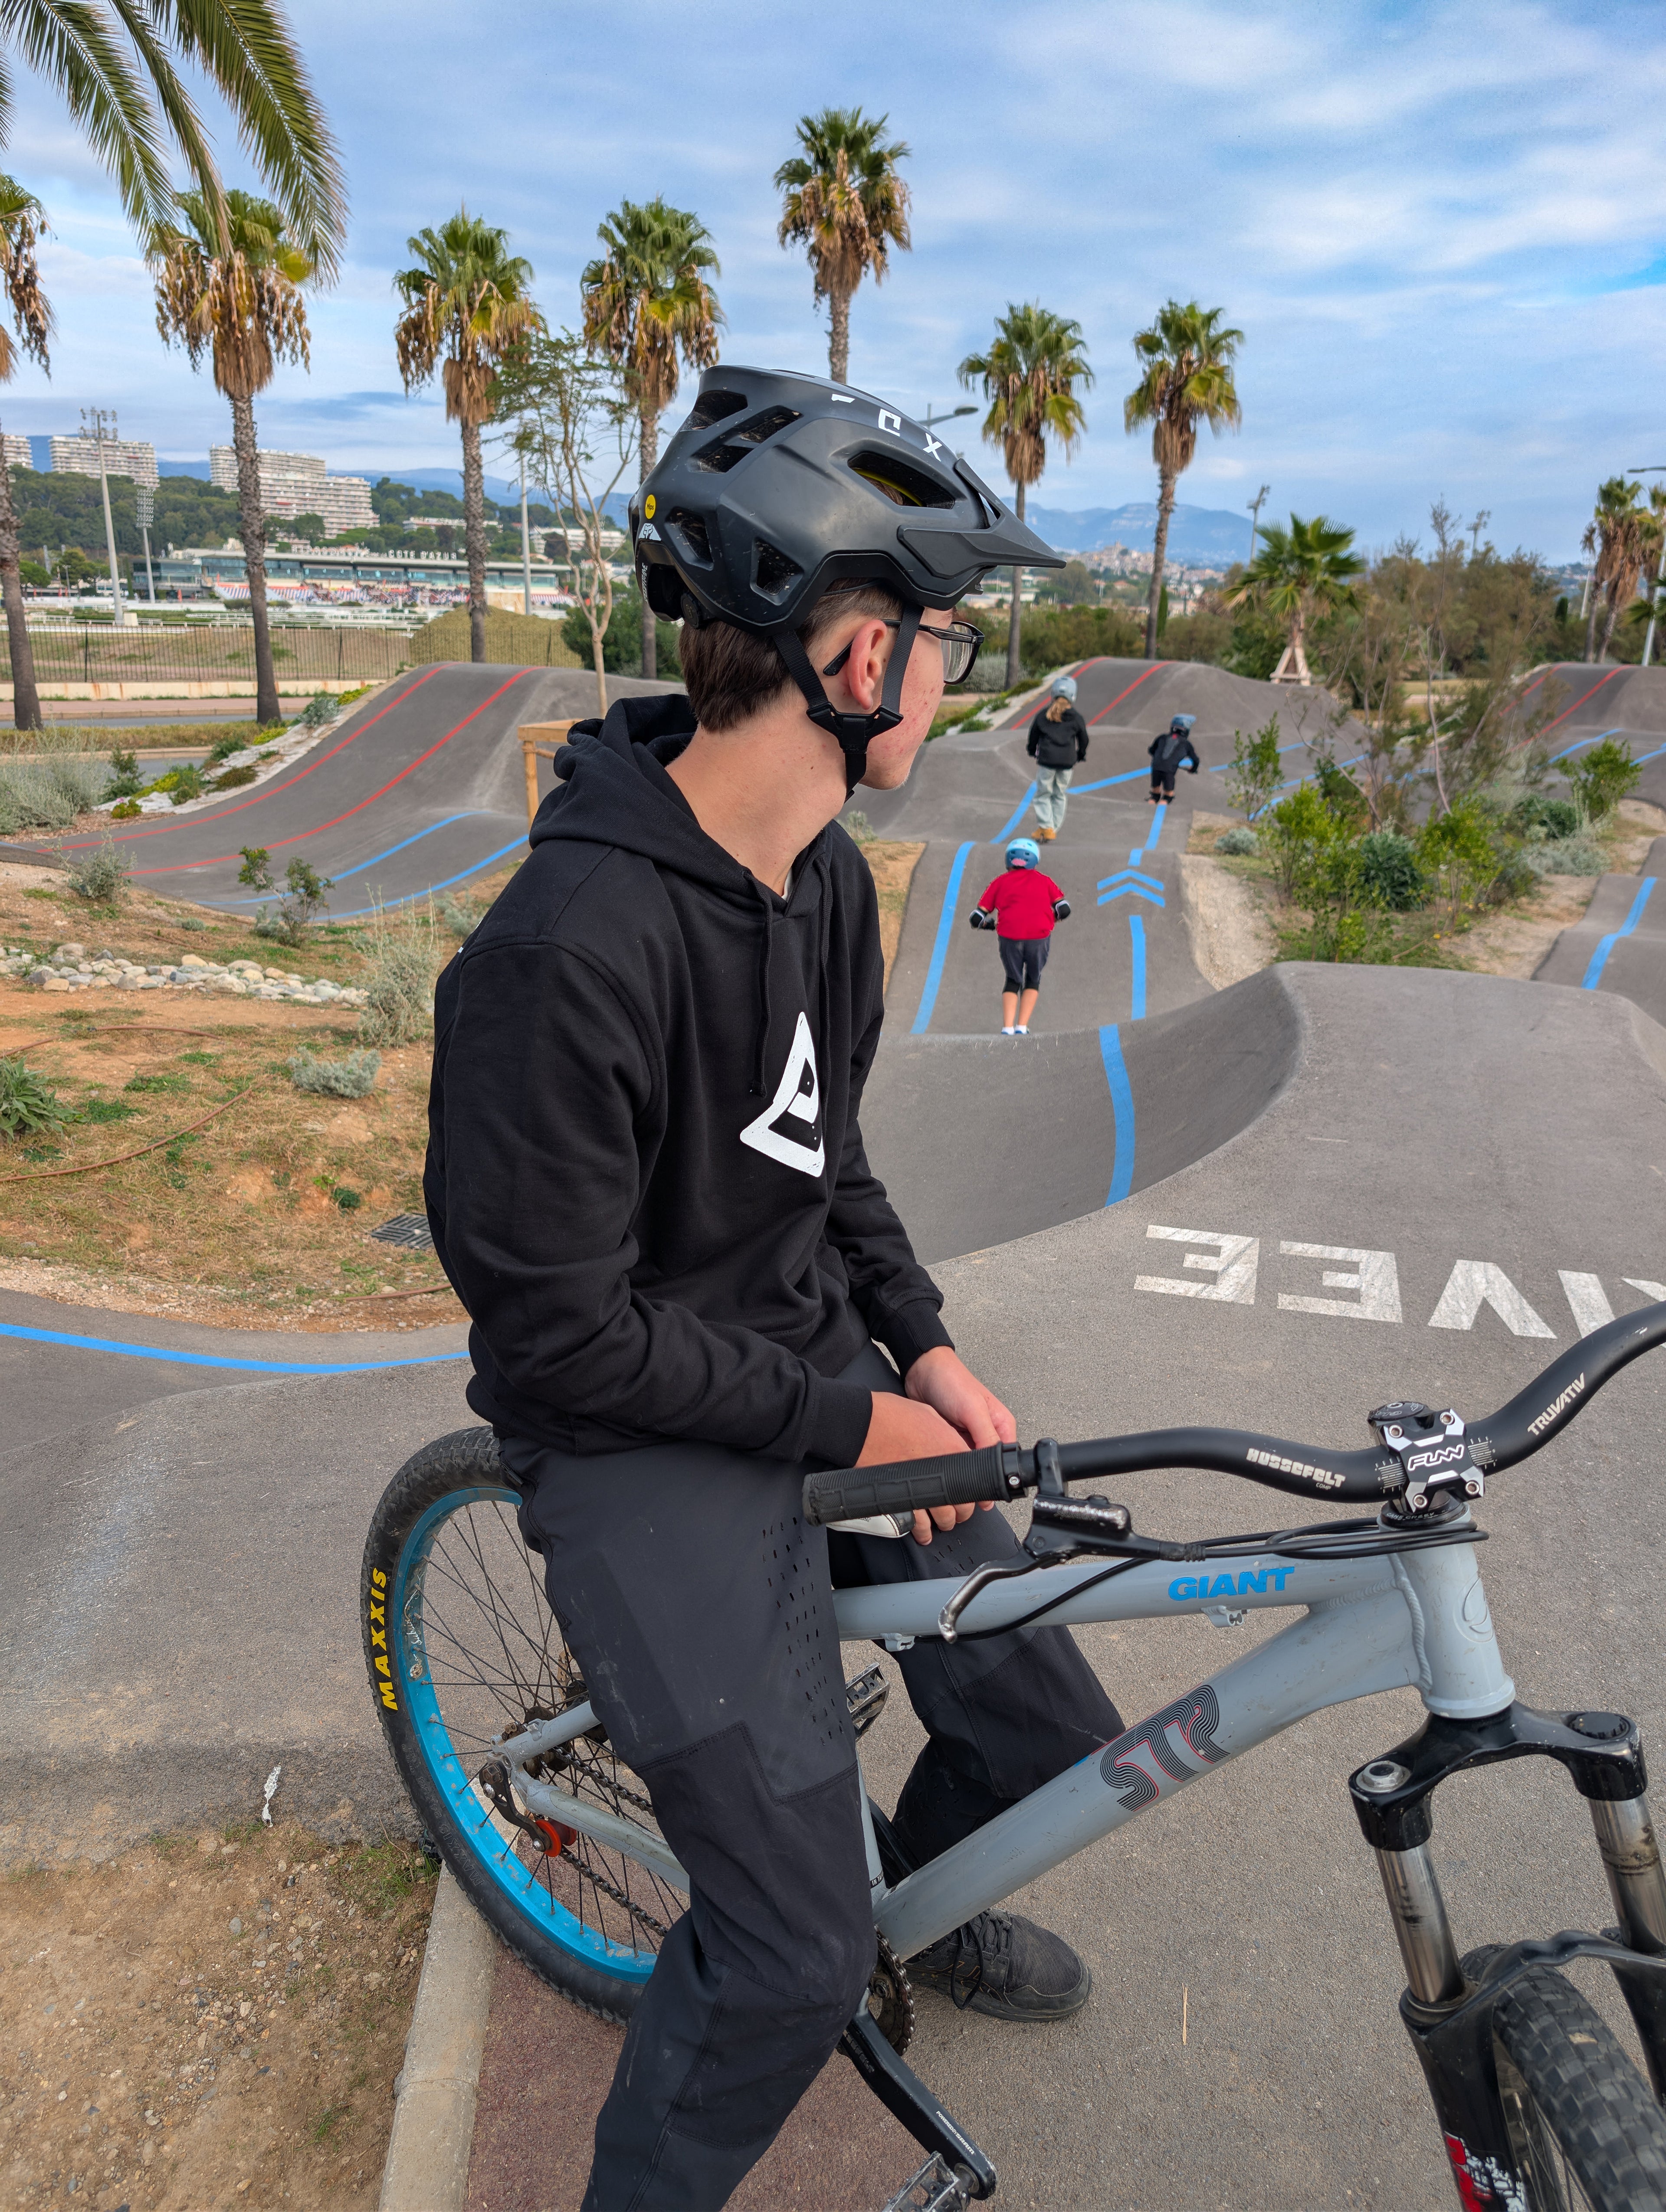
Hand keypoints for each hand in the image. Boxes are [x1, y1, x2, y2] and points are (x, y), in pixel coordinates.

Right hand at [858, 1393, 967, 1543]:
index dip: (975, 1491)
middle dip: (961, 1512)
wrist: (860, 1423)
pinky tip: (923, 1533)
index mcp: (952, 1448)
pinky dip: (921, 1531)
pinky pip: (917, 1523)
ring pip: (943, 1518)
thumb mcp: (929, 1414)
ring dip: (944, 1523)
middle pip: (962, 1505)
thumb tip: (953, 1445)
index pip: (975, 1480)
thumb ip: (946, 1434)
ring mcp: (921, 1487)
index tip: (971, 1493)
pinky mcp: (901, 1498)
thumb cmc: (890, 1414)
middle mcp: (942, 1471)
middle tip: (958, 1511)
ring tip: (942, 1523)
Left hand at [902, 1346, 1015, 1543]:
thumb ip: (986, 1438)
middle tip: (961, 1483)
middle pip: (986, 1467)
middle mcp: (986, 1433)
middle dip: (974, 1476)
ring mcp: (967, 1437)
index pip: (1005, 1462)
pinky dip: (946, 1463)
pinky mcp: (949, 1439)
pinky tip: (939, 1464)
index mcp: (1001, 1426)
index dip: (995, 1478)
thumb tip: (995, 1469)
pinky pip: (951, 1459)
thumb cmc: (952, 1381)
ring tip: (949, 1472)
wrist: (921, 1369)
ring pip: (967, 1465)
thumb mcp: (973, 1410)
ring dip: (959, 1470)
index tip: (981, 1490)